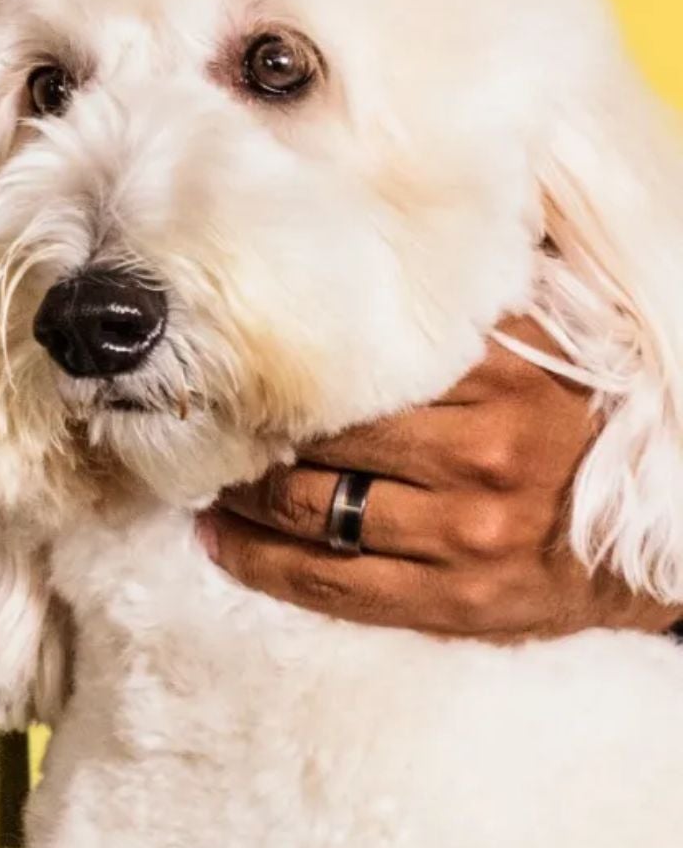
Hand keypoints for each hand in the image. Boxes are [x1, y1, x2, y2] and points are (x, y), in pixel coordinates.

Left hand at [202, 316, 681, 638]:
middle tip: (208, 420)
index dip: (288, 365)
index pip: (365, 362)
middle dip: (253, 430)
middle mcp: (485, 453)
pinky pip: (328, 583)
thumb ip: (472, 311)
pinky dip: (257, 560)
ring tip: (209, 476)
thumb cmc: (575, 431)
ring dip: (242, 495)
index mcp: (508, 373)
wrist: (648, 543)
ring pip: (312, 510)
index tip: (237, 358)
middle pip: (323, 436)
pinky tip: (219, 539)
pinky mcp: (453, 601)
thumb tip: (386, 246)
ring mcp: (466, 534)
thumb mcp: (544, 350)